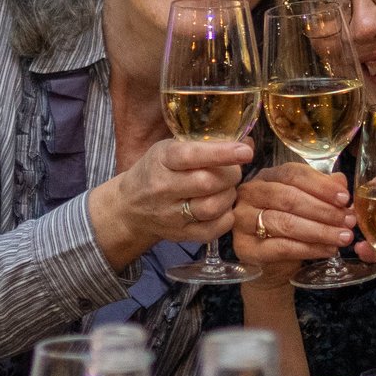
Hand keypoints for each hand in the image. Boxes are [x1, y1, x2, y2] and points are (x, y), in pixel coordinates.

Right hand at [88, 137, 254, 268]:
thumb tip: (246, 141)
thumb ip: (203, 145)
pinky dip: (226, 218)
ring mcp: (171, 215)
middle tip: (233, 171)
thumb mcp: (169, 149)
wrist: (129, 207)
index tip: (245, 151)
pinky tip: (223, 208)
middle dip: (230, 174)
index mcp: (162, 160)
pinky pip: (213, 230)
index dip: (222, 153)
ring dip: (229, 196)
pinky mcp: (180, 235)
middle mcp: (164, 188)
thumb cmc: (156, 171)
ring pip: (212, 207)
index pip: (192, 156)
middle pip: (207, 183)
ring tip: (226, 189)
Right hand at [231, 163, 356, 282]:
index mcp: (266, 177)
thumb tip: (340, 181)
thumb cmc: (290, 226)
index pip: (293, 173)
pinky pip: (282, 247)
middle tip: (348, 221)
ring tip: (343, 237)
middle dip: (324, 210)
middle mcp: (250, 194)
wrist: (271, 264)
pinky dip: (310, 249)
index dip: (321, 185)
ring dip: (320, 231)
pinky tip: (329, 250)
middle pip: (289, 198)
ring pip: (286, 223)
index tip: (344, 198)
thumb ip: (322, 190)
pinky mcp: (245, 247)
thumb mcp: (307, 204)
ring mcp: (243, 220)